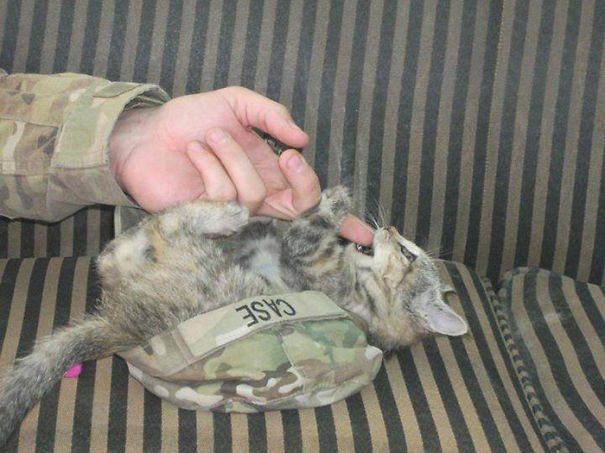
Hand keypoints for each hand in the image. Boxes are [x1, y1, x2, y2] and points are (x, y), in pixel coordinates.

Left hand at [109, 86, 372, 244]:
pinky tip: (194, 150)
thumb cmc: (191, 119)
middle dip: (303, 183)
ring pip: (254, 196)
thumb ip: (272, 115)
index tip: (366, 237)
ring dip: (234, 157)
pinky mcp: (205, 219)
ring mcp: (231, 212)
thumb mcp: (237, 103)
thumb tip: (304, 139)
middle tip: (286, 156)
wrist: (146, 133)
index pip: (311, 204)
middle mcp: (257, 198)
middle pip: (299, 211)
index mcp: (271, 176)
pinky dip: (210, 164)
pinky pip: (221, 197)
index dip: (340, 222)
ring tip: (211, 136)